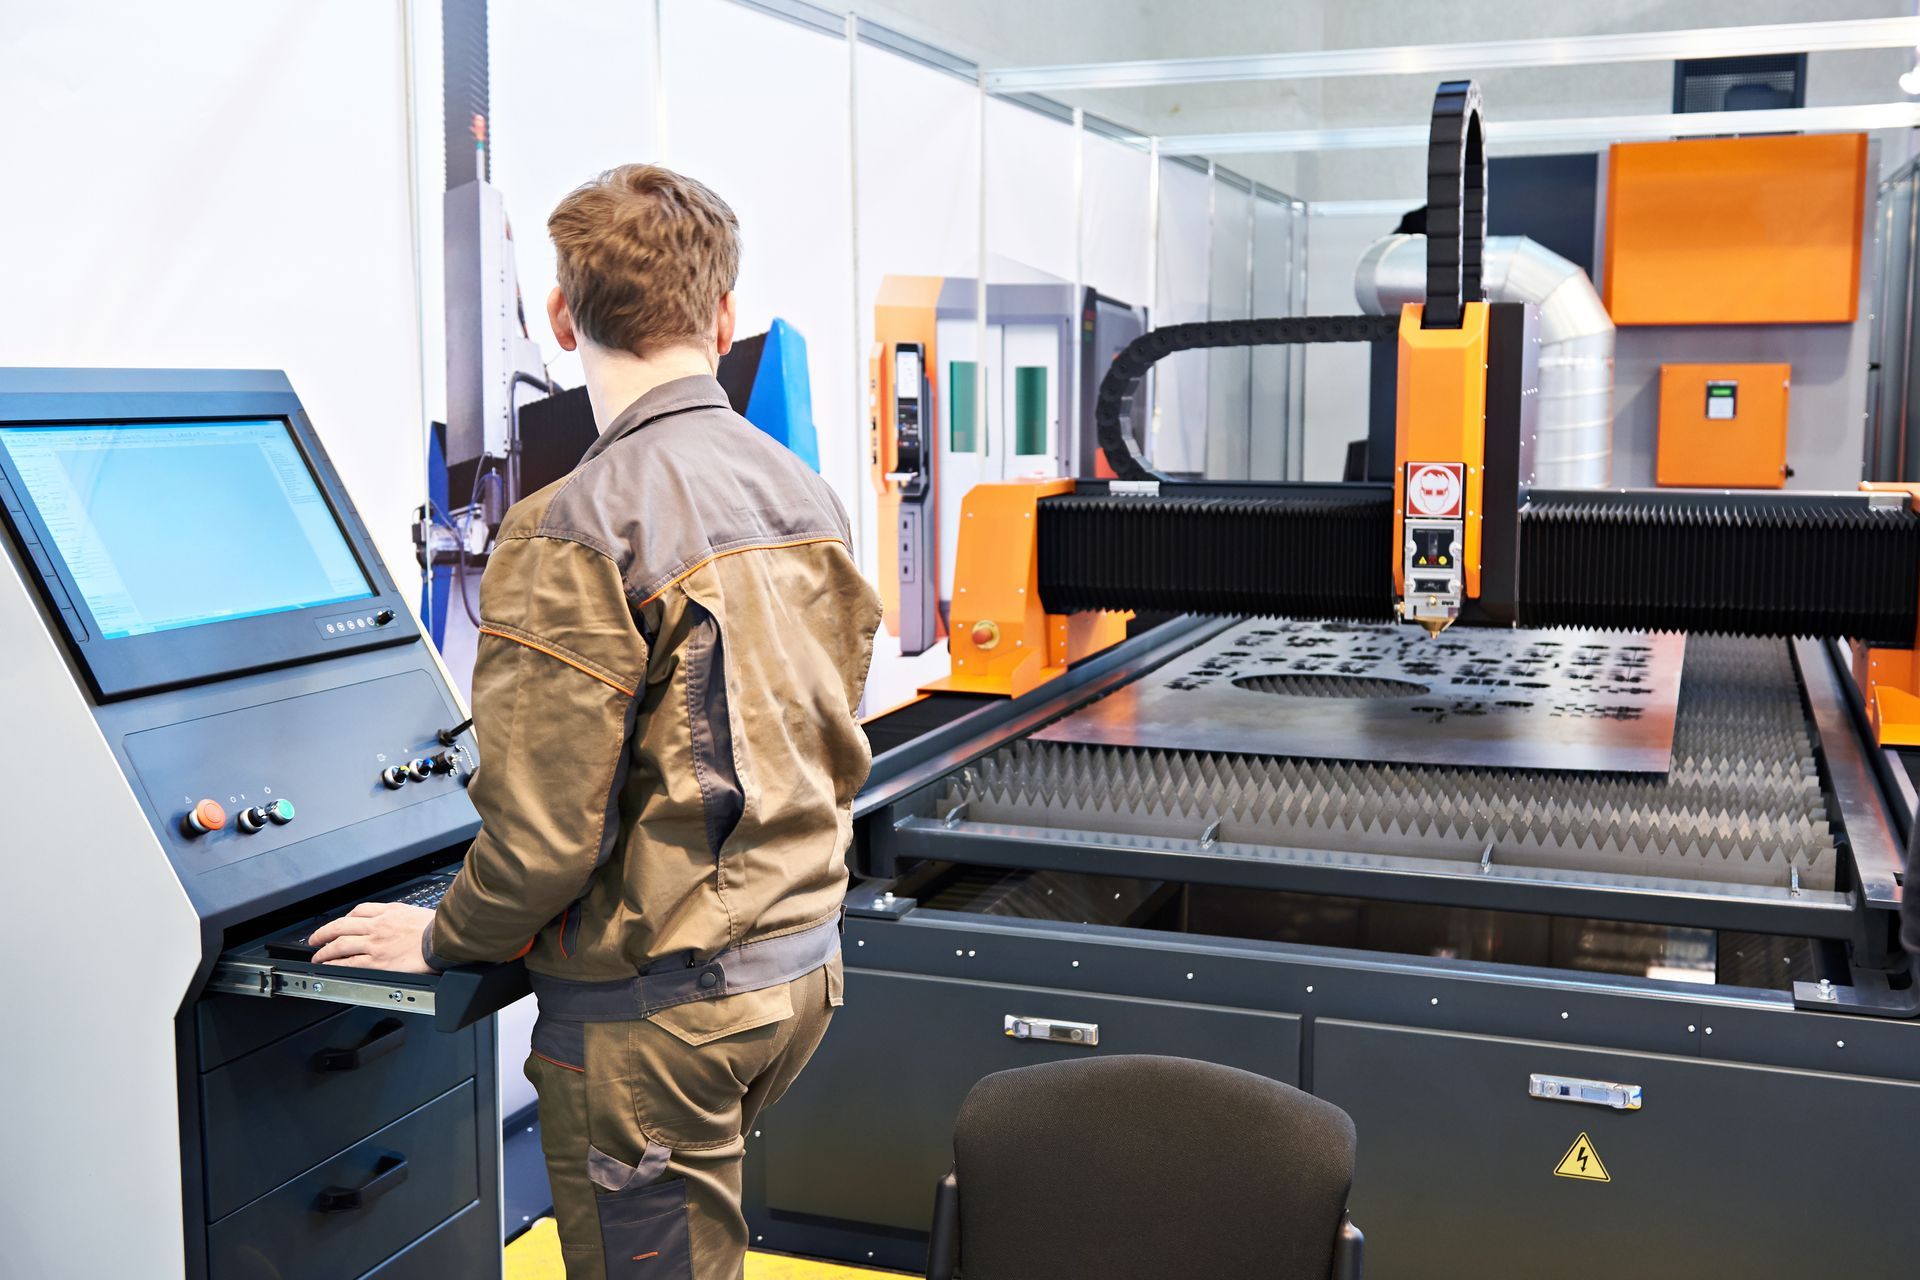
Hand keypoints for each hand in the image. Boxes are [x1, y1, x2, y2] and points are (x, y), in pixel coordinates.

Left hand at [309, 902, 436, 973]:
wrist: (443, 940)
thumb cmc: (437, 928)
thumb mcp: (415, 911)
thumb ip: (400, 916)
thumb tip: (396, 921)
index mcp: (388, 911)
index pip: (359, 910)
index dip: (345, 917)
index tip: (340, 923)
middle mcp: (377, 925)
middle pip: (342, 925)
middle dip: (324, 932)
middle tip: (315, 938)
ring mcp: (375, 943)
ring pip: (340, 944)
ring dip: (324, 950)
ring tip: (317, 955)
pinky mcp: (377, 961)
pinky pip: (349, 962)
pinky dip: (336, 963)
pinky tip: (329, 965)